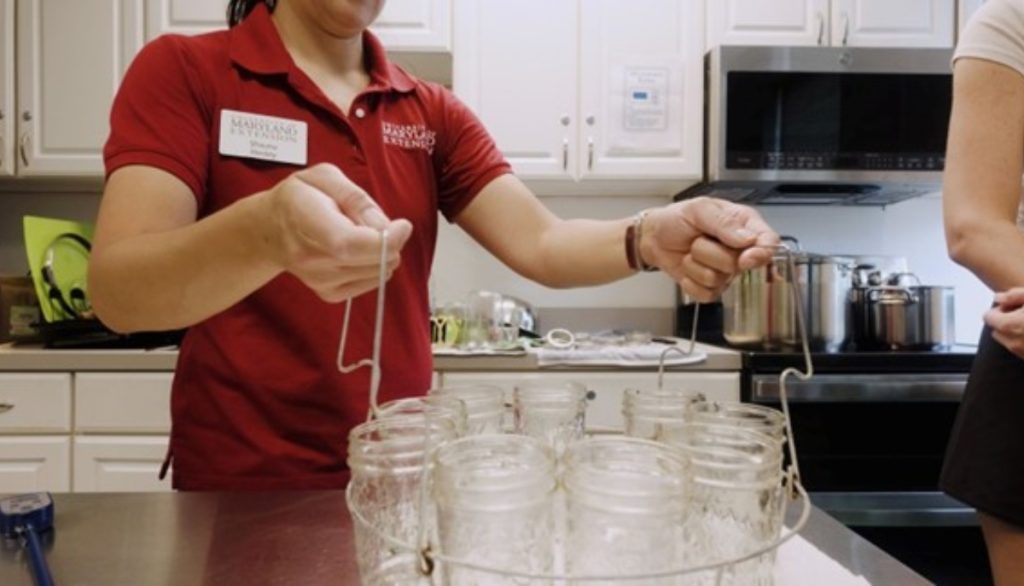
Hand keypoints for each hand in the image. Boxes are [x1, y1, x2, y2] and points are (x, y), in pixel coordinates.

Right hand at [263, 163, 412, 302]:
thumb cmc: (298, 199)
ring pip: (377, 272)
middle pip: (369, 261)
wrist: (269, 229)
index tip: (403, 225)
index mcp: (304, 220)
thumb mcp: (324, 177)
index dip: (383, 239)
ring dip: (381, 252)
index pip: (348, 243)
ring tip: (357, 233)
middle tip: (377, 222)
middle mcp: (309, 257)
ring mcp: (319, 280)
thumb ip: (358, 199)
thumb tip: (386, 227)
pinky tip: (357, 250)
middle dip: (389, 241)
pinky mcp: (329, 293)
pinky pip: (372, 282)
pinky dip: (374, 265)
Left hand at [640, 197, 778, 301]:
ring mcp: (727, 271)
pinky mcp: (712, 287)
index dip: (761, 253)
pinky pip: (708, 293)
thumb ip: (723, 222)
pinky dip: (691, 281)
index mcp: (744, 225)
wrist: (654, 237)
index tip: (745, 258)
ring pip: (719, 279)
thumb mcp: (699, 209)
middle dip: (710, 252)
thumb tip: (746, 239)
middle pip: (738, 264)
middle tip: (698, 239)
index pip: (768, 242)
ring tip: (691, 251)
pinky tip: (688, 267)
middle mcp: (739, 250)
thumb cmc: (678, 219)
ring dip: (696, 264)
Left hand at [987, 287, 1023, 357]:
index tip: (1013, 306)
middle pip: (996, 330)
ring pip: (1008, 340)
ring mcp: (1022, 354)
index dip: (1000, 309)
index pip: (988, 317)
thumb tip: (997, 298)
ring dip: (1014, 332)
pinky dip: (1023, 340)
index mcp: (1009, 326)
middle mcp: (1013, 343)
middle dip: (1006, 321)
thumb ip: (1014, 295)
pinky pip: (1020, 349)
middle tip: (1022, 314)